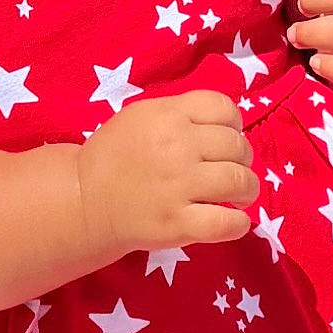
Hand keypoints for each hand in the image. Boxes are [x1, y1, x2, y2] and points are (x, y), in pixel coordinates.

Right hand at [77, 89, 258, 255]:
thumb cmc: (116, 156)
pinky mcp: (177, 223)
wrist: (84, 199)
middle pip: (237, 146)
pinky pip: (226, 223)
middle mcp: (177, 147)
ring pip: (239, 181)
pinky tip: (234, 221)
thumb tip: (229, 126)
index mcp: (168, 116)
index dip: (234, 125)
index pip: (224, 108)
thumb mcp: (143, 116)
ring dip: (248, 190)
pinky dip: (239, 223)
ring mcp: (178, 186)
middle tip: (233, 172)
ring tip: (239, 197)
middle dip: (243, 159)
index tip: (226, 141)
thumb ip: (182, 114)